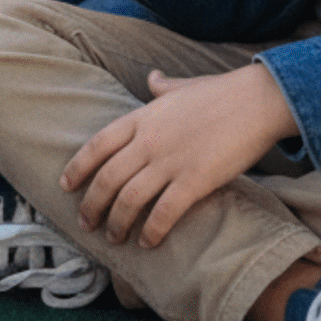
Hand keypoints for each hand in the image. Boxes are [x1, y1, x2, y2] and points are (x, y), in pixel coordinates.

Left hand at [60, 63, 297, 247]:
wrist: (255, 101)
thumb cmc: (220, 94)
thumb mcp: (181, 87)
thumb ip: (162, 88)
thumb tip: (152, 78)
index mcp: (141, 117)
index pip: (98, 144)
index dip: (78, 166)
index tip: (65, 185)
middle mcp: (148, 140)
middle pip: (107, 177)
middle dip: (92, 204)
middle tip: (85, 223)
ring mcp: (170, 161)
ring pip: (129, 198)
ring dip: (117, 222)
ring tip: (113, 238)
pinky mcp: (195, 180)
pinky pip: (164, 211)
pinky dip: (152, 230)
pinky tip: (147, 242)